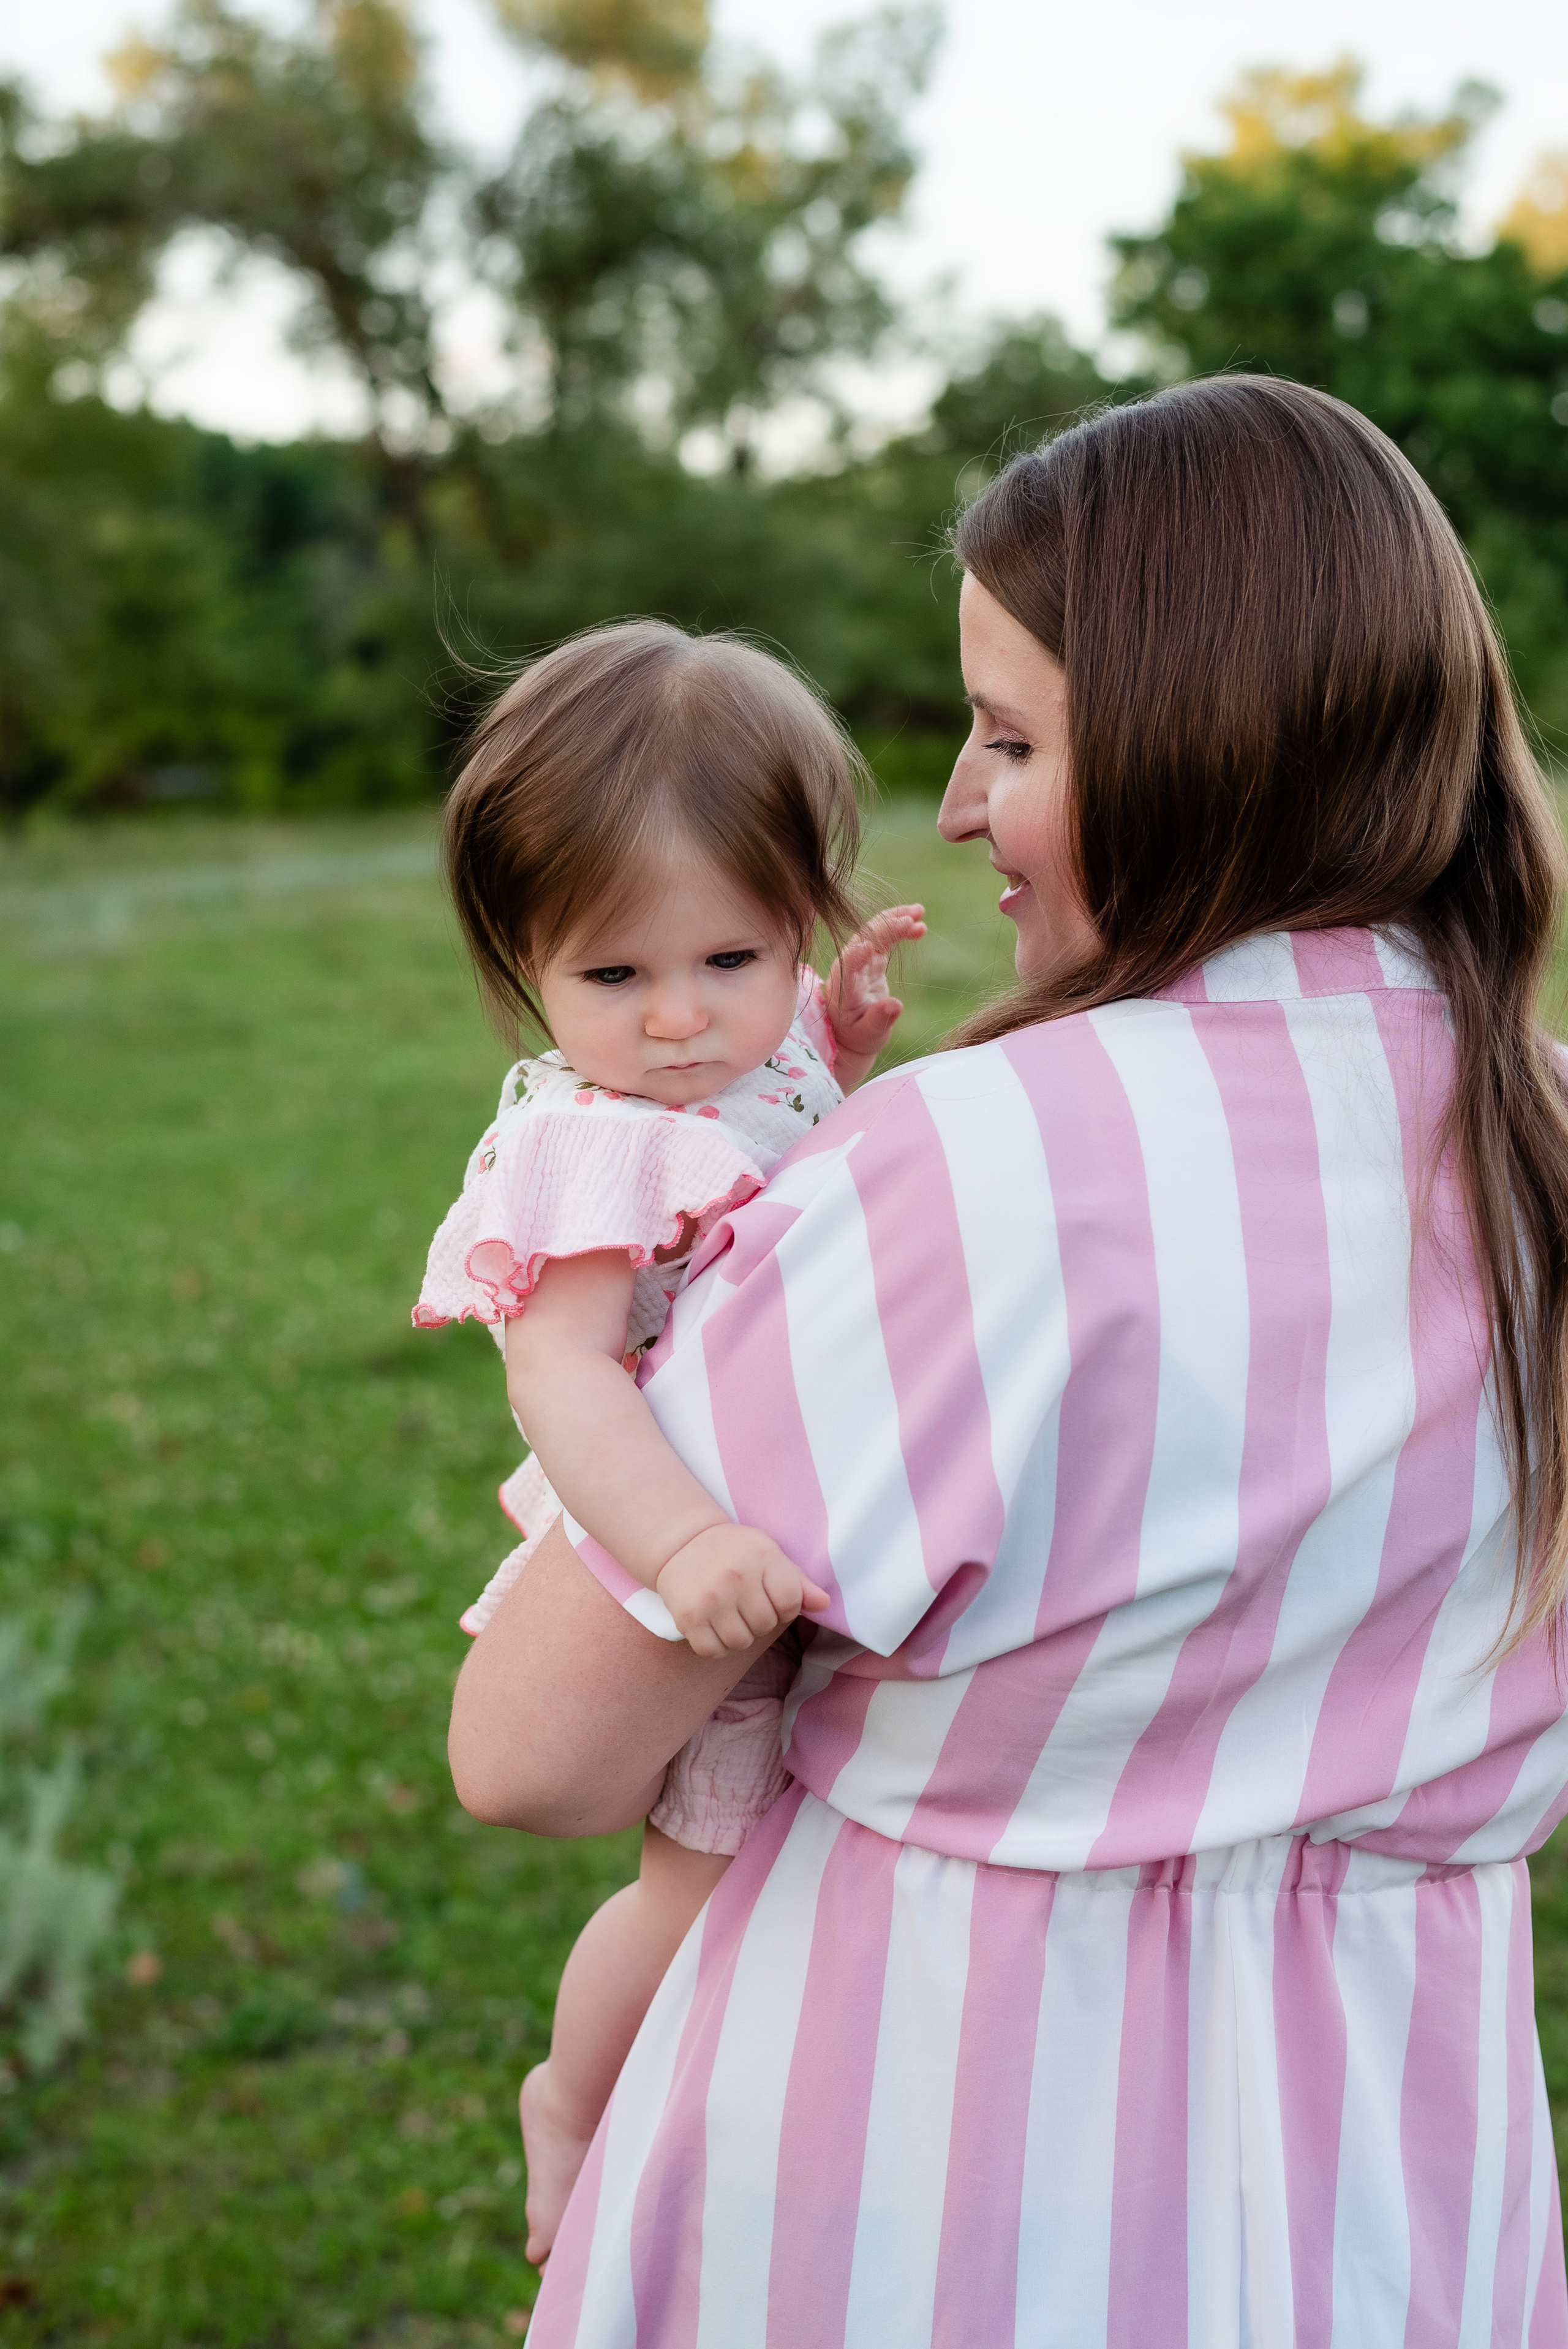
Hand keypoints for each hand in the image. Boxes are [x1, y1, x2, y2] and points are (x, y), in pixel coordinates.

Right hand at [654, 1523, 830, 1657]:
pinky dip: (715, 1646)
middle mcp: (736, 1575)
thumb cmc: (735, 1552)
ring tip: (729, 1614)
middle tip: (745, 1603)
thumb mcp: (769, 1554)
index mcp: (762, 1555)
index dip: (784, 1607)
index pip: (790, 1602)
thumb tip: (824, 1604)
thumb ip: (798, 1581)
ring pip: (741, 1642)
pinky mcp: (688, 1616)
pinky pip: (712, 1651)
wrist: (683, 1543)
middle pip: (765, 1625)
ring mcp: (710, 1597)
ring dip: (738, 1635)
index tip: (770, 1597)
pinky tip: (713, 1626)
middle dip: (760, 1620)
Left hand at [824, 904, 925, 1088]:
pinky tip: (919, 924)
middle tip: (910, 919)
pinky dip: (900, 927)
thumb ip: (879, 1020)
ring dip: (895, 919)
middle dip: (885, 928)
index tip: (869, 946)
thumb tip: (896, 1004)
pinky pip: (885, 935)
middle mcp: (847, 967)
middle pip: (863, 939)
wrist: (851, 1032)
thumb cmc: (859, 1036)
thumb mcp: (869, 1035)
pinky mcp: (871, 956)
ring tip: (919, 911)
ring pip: (875, 931)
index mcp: (843, 988)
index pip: (847, 966)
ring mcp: (859, 959)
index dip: (857, 956)